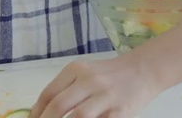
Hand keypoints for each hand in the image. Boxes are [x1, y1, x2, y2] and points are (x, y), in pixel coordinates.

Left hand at [31, 55, 162, 117]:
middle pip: (59, 106)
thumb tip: (41, 112)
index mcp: (77, 69)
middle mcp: (90, 80)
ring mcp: (106, 96)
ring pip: (78, 116)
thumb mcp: (86, 73)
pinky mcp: (121, 111)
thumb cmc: (110, 75)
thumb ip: (66, 89)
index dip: (37, 113)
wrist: (144, 70)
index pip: (49, 93)